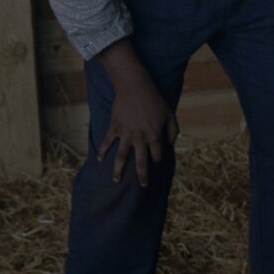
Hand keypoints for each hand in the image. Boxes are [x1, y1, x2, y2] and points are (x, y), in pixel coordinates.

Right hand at [95, 42, 177, 185]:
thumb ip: (173, 131)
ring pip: (121, 157)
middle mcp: (140, 138)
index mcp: (155, 136)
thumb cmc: (155, 100)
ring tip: (116, 181)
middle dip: (142, 176)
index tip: (156, 162)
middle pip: (141, 162)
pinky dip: (102, 151)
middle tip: (142, 185)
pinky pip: (107, 142)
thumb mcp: (170, 114)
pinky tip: (99, 160)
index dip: (158, 160)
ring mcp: (126, 134)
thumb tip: (171, 145)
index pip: (157, 155)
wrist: (135, 87)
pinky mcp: (114, 128)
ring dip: (118, 170)